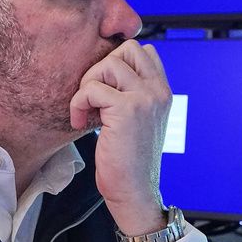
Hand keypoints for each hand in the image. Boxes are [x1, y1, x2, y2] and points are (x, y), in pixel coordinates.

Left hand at [70, 40, 171, 236]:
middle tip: (93, 98)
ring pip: (108, 63)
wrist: (134, 192)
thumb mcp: (137, 122)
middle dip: (101, 69)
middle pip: (126, 49)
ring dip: (88, 85)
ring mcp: (145, 99)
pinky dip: (79, 103)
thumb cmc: (128, 162)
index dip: (117, 62)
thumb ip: (132, 95)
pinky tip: (81, 122)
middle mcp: (158, 92)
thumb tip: (105, 73)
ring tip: (87, 110)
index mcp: (162, 92)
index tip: (104, 89)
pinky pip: (92, 88)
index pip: (144, 51)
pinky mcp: (127, 110)